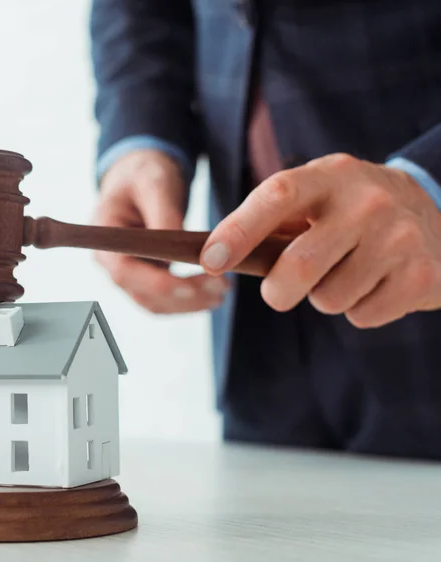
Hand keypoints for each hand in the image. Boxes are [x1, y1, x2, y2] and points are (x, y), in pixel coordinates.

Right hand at [93, 149, 229, 312]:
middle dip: (182, 297)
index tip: (190, 287)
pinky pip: (165, 298)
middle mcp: (112, 263)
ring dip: (189, 304)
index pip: (124, 272)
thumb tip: (179, 248)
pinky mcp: (146, 278)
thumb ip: (164, 214)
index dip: (156, 284)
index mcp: (105, 240)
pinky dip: (189, 300)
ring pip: (156, 303)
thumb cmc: (143, 174)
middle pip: (143, 294)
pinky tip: (213, 293)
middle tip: (220, 289)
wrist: (140, 177)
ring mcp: (130, 274)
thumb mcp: (155, 183)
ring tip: (222, 292)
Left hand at [200, 153, 440, 327]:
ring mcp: (399, 237)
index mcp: (328, 177)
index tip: (210, 262)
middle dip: (278, 292)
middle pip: (299, 266)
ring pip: (329, 299)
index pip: (275, 197)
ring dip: (326, 298)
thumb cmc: (351, 212)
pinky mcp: (422, 274)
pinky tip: (374, 284)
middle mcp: (367, 202)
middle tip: (279, 292)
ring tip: (345, 273)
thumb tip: (214, 259)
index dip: (238, 231)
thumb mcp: (317, 199)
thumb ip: (271, 223)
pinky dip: (359, 309)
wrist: (436, 211)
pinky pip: (363, 316)